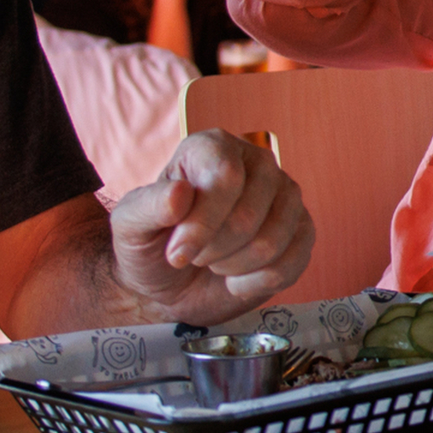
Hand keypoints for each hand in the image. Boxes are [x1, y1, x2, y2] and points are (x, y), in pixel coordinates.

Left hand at [107, 130, 313, 325]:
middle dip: (214, 251)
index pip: (225, 178)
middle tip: (195, 255)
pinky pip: (293, 263)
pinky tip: (238, 278)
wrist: (171, 285)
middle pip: (248, 215)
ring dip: (235, 267)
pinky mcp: (302, 231)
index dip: (203, 224)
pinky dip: (258, 282)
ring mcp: (285, 197)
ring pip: (273, 241)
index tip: (177, 254)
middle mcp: (257, 163)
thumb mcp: (130, 226)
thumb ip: (149, 207)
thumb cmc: (150, 247)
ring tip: (216, 263)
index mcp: (213, 147)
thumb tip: (180, 194)